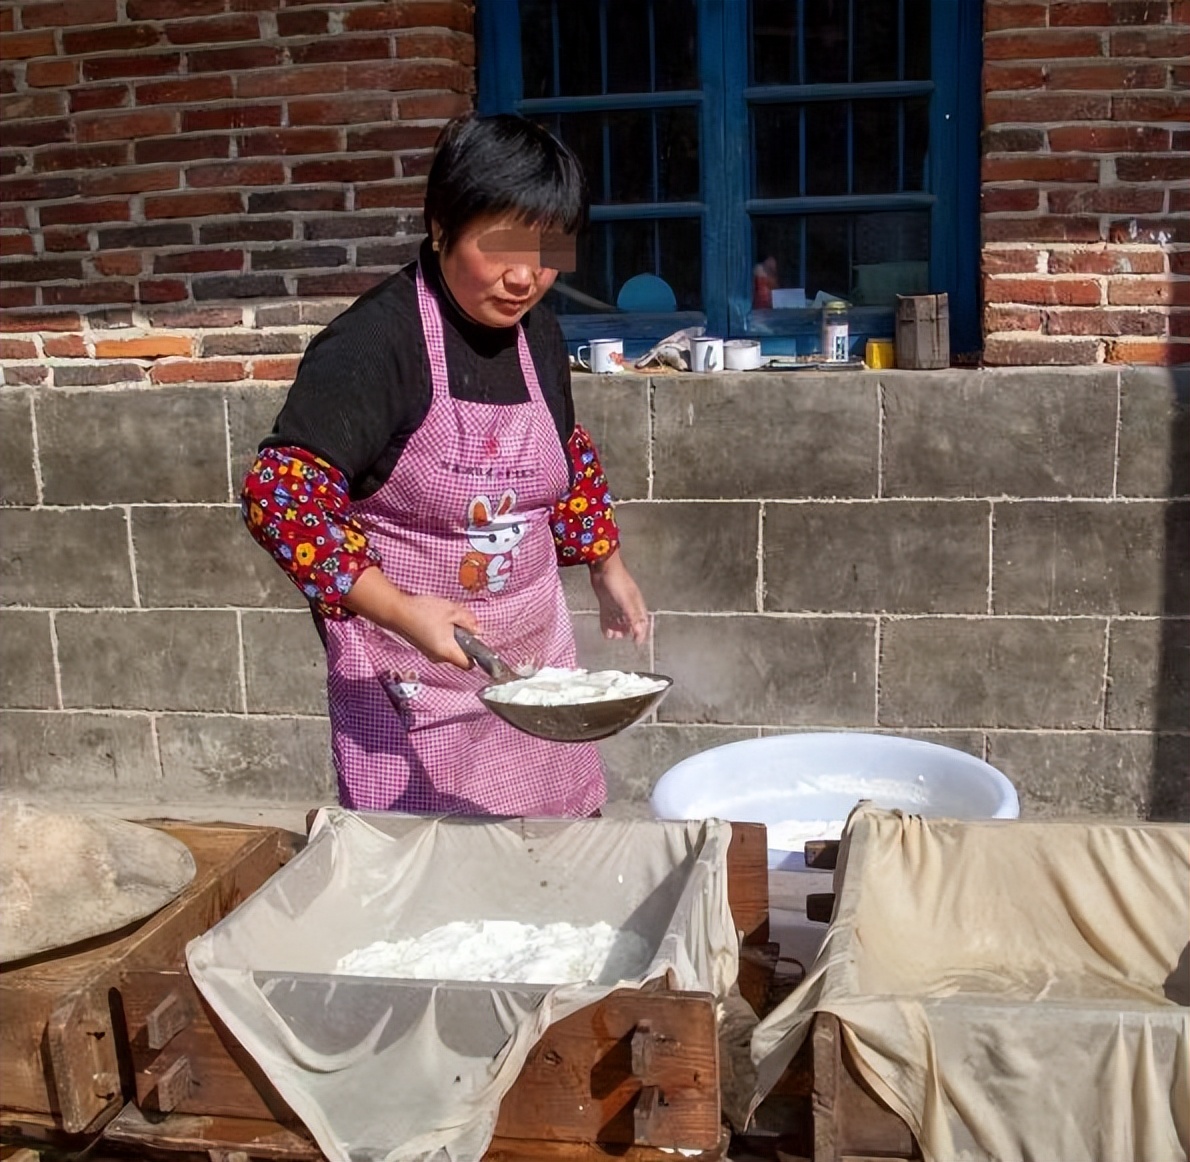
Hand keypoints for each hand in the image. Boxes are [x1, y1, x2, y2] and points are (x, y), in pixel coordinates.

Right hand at [340, 567, 478, 668]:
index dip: (476, 656)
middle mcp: (438, 658)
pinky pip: (439, 645)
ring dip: (452, 637)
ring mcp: (428, 653)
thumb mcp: (452, 611)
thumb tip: (478, 630)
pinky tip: (436, 620)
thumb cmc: (424, 611)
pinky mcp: (422, 646)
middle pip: (458, 656)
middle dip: (464, 642)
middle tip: (461, 623)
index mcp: (448, 652)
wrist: (395, 611)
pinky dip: (443, 635)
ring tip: (446, 619)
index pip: (468, 664)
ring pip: (449, 649)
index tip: (477, 642)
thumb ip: (468, 621)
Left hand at [589, 550, 648, 643]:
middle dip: (626, 632)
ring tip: (612, 636)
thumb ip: (633, 617)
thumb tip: (639, 634)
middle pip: (630, 622)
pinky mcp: (607, 602)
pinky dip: (608, 623)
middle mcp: (629, 605)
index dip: (640, 633)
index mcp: (637, 605)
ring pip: (619, 620)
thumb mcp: (626, 602)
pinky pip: (609, 616)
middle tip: (620, 638)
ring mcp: (617, 603)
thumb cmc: (617, 583)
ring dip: (616, 628)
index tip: (636, 644)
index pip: (642, 623)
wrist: (603, 568)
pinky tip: (605, 631)